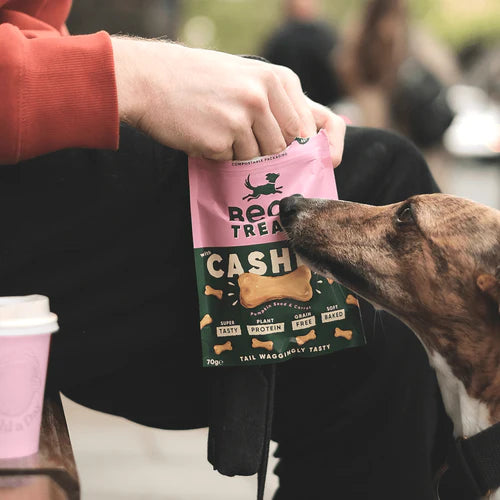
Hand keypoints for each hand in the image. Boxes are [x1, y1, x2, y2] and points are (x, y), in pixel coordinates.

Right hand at [111, 37, 345, 165]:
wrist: (148, 79)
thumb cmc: (197, 80)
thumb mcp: (245, 78)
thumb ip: (275, 104)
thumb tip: (302, 139)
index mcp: (277, 79)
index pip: (315, 123)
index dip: (324, 148)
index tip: (327, 165)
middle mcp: (264, 96)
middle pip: (286, 147)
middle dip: (271, 155)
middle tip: (246, 147)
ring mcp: (243, 117)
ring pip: (260, 159)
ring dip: (241, 154)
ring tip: (218, 130)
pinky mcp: (222, 138)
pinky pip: (232, 163)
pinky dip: (220, 157)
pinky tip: (204, 135)